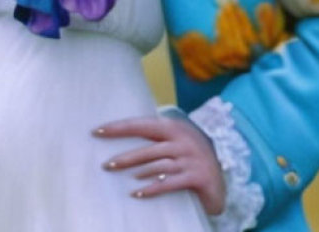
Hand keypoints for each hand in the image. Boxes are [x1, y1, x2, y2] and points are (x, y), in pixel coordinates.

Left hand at [93, 115, 225, 215]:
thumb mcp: (175, 141)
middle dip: (126, 156)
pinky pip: (171, 183)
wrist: (220, 178)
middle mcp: (183, 141)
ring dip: (136, 171)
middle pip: (149, 148)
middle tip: (106, 164)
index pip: (142, 125)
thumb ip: (154, 138)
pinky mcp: (197, 177)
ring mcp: (191, 159)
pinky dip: (153, 188)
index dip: (119, 128)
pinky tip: (137, 193)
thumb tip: (120, 137)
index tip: (98, 131)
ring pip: (158, 165)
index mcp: (174, 127)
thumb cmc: (190, 157)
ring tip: (118, 175)